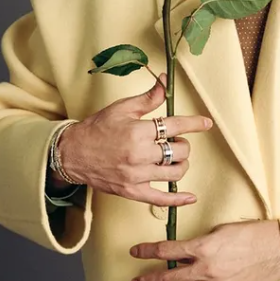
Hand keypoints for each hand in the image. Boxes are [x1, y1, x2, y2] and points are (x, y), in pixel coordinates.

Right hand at [57, 72, 212, 207]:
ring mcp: (136, 176)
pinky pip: (161, 200)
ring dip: (181, 163)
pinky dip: (178, 200)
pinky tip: (190, 197)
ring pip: (175, 172)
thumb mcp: (122, 108)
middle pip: (179, 150)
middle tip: (173, 140)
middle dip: (182, 143)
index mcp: (138, 131)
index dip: (194, 123)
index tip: (206, 123)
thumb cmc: (98, 128)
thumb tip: (164, 81)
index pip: (175, 125)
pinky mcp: (132, 192)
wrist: (73, 153)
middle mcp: (139, 155)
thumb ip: (148, 98)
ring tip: (173, 157)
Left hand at [129, 219, 279, 280]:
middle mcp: (206, 268)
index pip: (167, 250)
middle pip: (169, 276)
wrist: (278, 248)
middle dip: (149, 280)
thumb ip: (202, 242)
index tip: (136, 252)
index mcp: (203, 246)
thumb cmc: (252, 234)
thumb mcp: (221, 230)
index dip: (148, 251)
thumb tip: (186, 251)